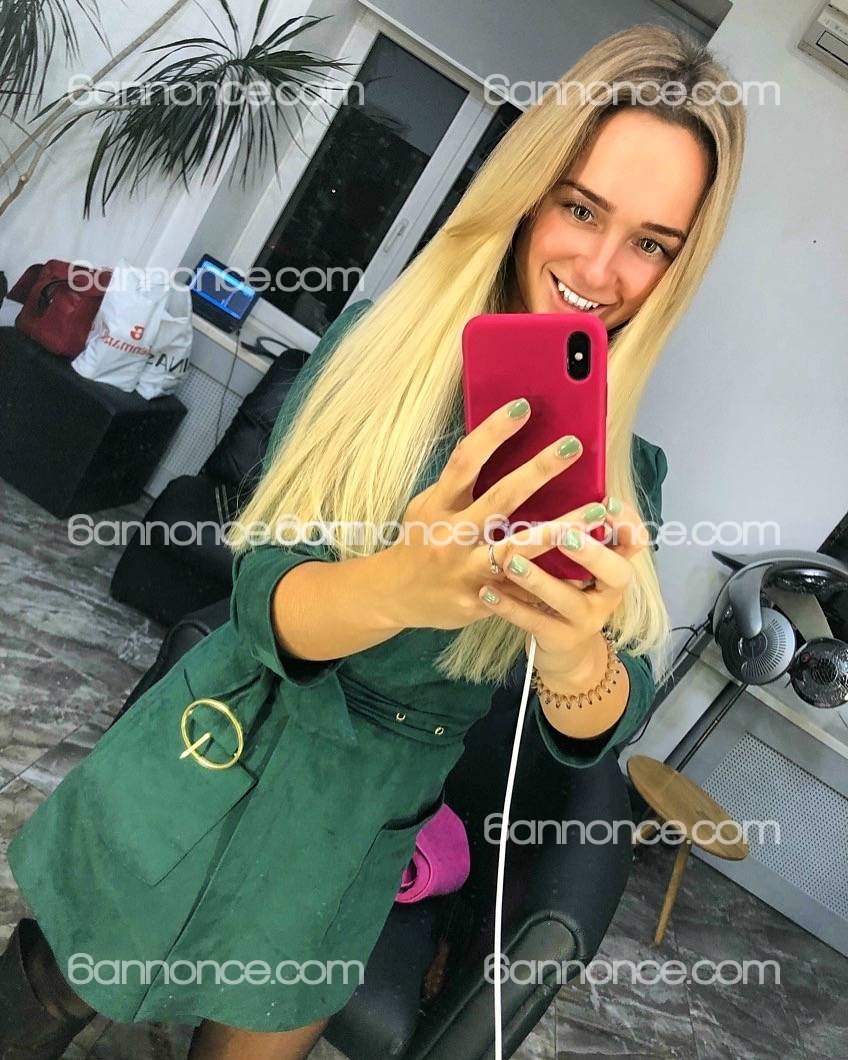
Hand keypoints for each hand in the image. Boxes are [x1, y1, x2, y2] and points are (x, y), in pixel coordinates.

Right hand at [383, 397, 610, 630]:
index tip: (524, 406)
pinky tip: (586, 564)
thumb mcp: (428, 506)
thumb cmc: (419, 542)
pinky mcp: (480, 599)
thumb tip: (502, 450)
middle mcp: (451, 535)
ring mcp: (466, 569)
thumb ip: (459, 485)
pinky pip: (522, 587)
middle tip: (572, 447)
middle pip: (500, 499)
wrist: (394, 596)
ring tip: (598, 511)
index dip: (493, 432)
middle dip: (539, 471)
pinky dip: (554, 575)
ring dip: (562, 528)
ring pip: (519, 547)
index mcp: (438, 505)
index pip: (465, 460)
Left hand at [478, 496, 651, 678]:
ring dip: (539, 580)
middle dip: (590, 552)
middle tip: (563, 533)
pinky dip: (509, 607)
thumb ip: (568, 526)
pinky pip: (534, 622)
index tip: (605, 502)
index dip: (627, 523)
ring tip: (512, 563)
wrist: (564, 646)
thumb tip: (545, 471)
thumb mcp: (575, 559)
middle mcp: (609, 592)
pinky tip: (487, 593)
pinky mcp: (560, 638)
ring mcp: (587, 619)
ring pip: (567, 599)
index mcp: (615, 565)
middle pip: (615, 572)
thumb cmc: (565, 585)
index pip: (636, 541)